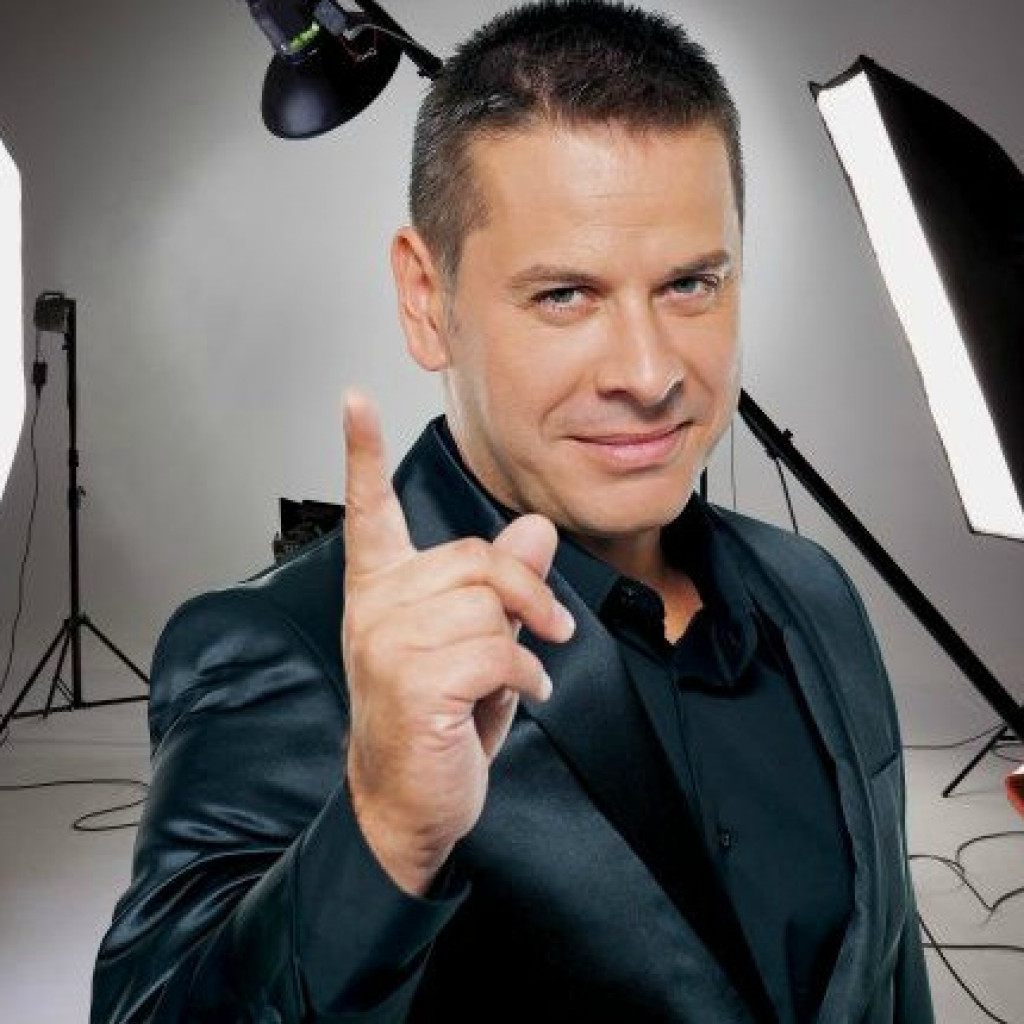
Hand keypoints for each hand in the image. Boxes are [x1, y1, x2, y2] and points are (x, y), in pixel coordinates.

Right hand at [340, 388, 575, 894]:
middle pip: (473, 557)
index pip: (368, 510)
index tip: (352, 400)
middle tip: (552, 627)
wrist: (407, 801)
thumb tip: (536, 531)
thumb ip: (498, 584)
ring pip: (488, 605)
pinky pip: (497, 649)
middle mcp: (377, 608)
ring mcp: (389, 643)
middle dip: (525, 592)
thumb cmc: (436, 719)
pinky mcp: (414, 681)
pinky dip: (527, 674)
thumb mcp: (473, 640)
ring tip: (519, 672)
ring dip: (524, 641)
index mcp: (381, 590)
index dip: (360, 452)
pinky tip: (523, 694)